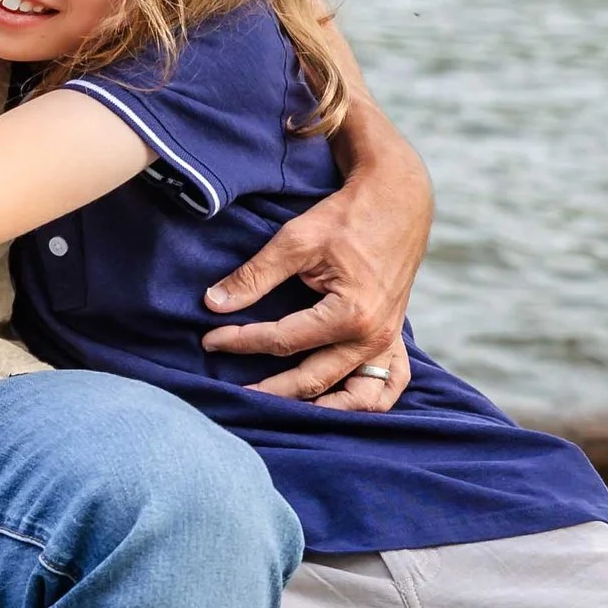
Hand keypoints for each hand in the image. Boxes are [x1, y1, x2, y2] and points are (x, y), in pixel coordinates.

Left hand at [203, 138, 429, 409]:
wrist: (398, 198)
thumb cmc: (347, 215)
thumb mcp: (296, 240)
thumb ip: (254, 276)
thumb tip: (213, 303)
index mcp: (351, 314)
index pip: (282, 341)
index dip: (240, 341)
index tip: (209, 339)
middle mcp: (374, 336)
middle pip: (313, 379)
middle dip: (269, 389)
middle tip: (232, 392)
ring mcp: (388, 340)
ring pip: (354, 397)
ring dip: (319, 408)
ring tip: (279, 409)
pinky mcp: (393, 337)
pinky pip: (385, 385)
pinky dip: (360, 400)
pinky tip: (329, 402)